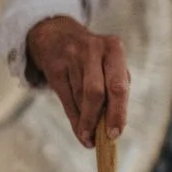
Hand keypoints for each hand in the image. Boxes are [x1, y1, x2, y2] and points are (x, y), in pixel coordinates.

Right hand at [25, 16, 129, 145]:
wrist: (56, 33)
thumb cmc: (93, 55)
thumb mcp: (109, 60)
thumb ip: (115, 87)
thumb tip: (114, 125)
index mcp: (113, 49)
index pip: (118, 84)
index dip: (118, 111)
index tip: (116, 133)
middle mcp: (92, 50)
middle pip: (96, 92)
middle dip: (100, 118)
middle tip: (103, 138)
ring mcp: (70, 57)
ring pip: (79, 97)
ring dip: (85, 122)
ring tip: (90, 137)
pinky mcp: (54, 66)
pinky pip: (65, 97)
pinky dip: (73, 117)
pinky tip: (79, 130)